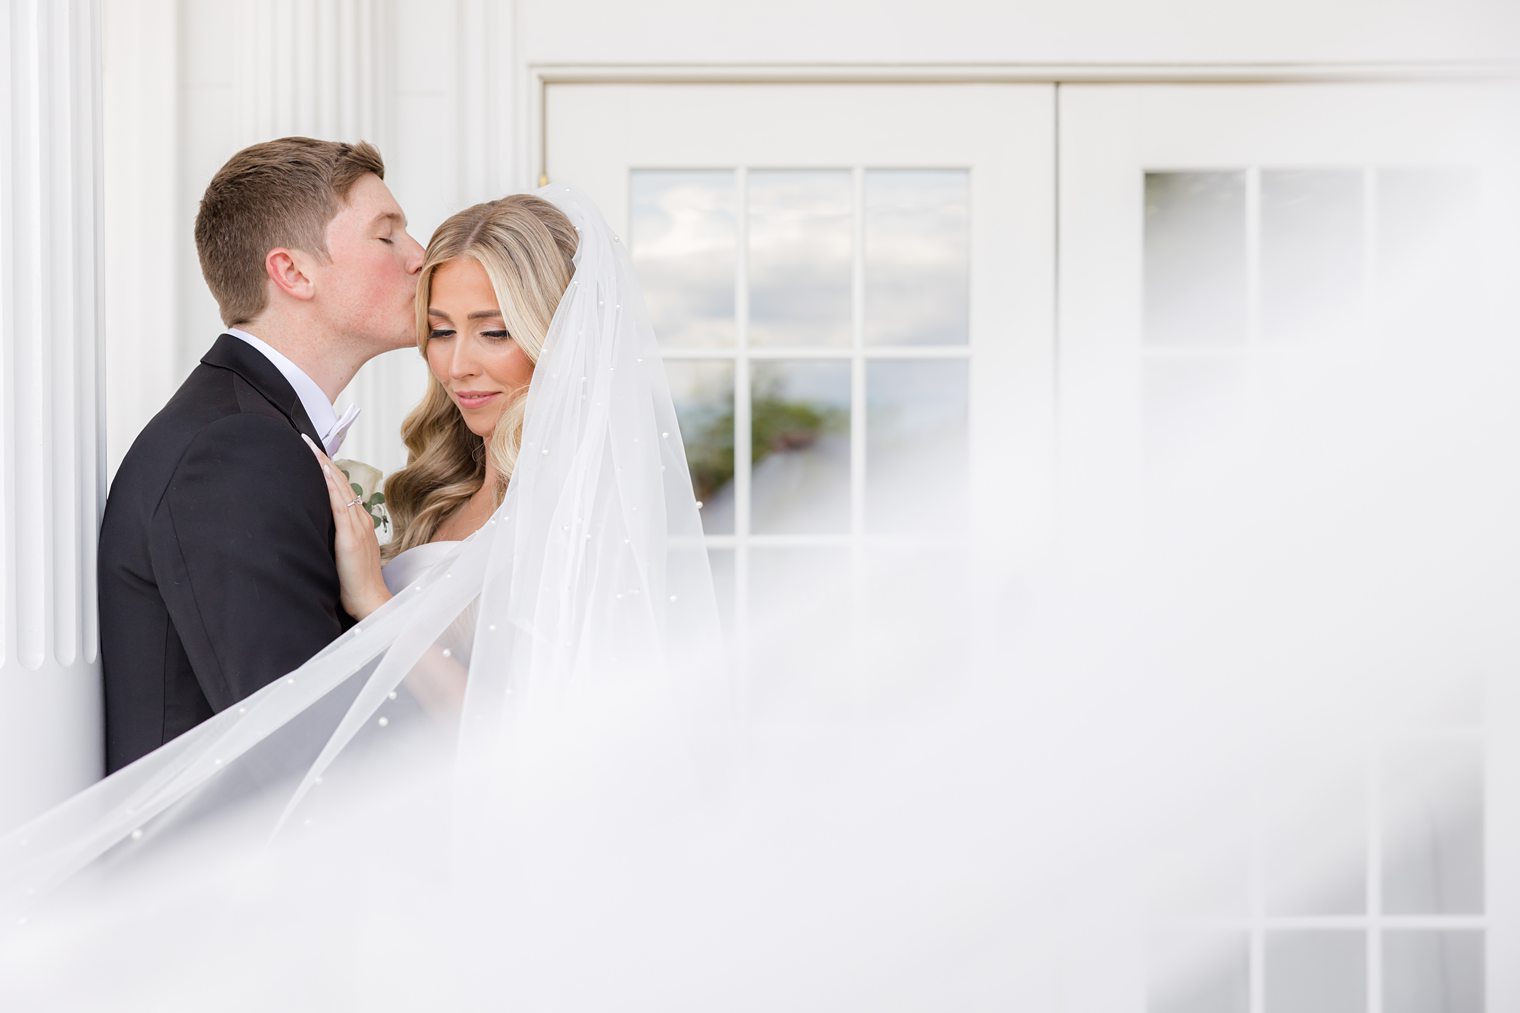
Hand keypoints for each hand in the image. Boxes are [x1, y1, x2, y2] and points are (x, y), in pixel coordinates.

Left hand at [301, 434, 392, 620]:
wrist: (369, 599)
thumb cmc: (355, 583)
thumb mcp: (344, 554)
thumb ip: (335, 538)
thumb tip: (317, 528)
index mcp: (360, 523)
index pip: (343, 490)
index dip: (329, 471)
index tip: (316, 455)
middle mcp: (361, 519)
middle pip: (341, 483)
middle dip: (324, 461)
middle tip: (308, 441)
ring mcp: (358, 526)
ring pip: (340, 489)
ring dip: (325, 467)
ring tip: (311, 449)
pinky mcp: (351, 535)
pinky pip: (340, 505)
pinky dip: (331, 486)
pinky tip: (322, 473)